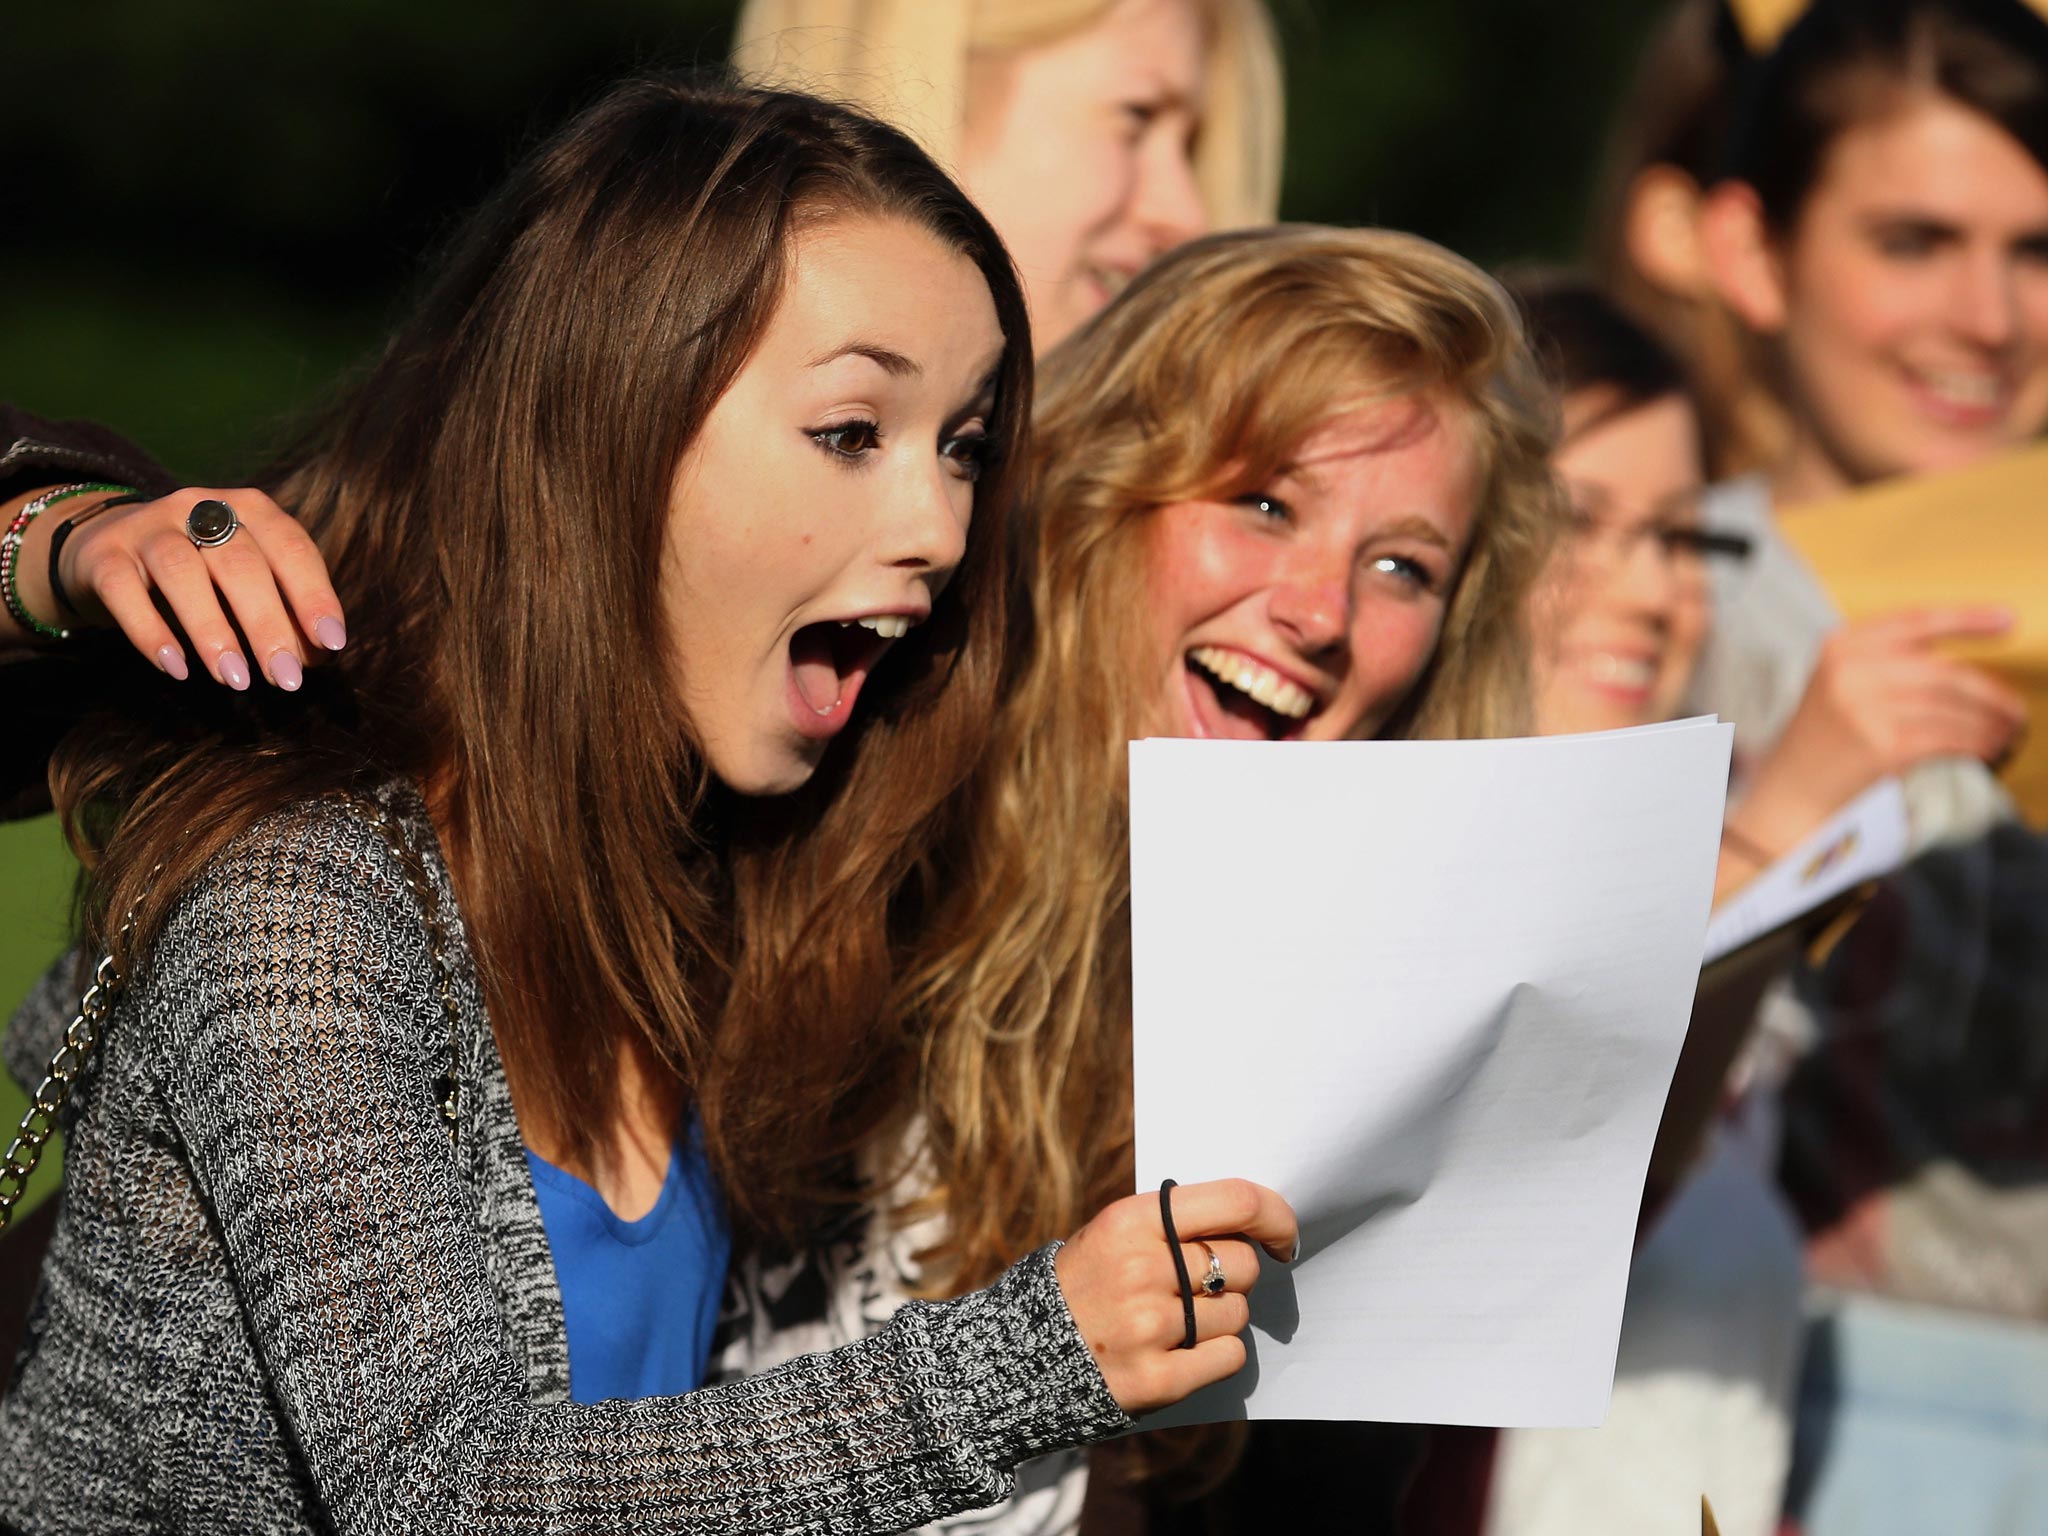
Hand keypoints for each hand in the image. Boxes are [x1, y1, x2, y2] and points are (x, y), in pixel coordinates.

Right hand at [56, 486, 345, 688]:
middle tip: (286, 678)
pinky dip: (151, 632)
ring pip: (182, 572)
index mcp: (249, 509)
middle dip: (268, 624)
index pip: (291, 547)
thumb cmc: (201, 576)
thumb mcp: (245, 586)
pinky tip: (177, 669)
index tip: (332, 643)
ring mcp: (147, 527)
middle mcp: (198, 507)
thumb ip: (284, 613)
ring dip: (213, 630)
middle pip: (240, 562)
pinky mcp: (103, 555)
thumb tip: (314, 658)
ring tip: (236, 680)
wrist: (106, 550)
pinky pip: (124, 591)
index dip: (315, 595)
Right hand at [1053, 1178, 1296, 1414]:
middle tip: (1200, 1287)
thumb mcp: (1114, 1234)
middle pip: (1242, 1262)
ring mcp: (1148, 1327)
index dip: (1276, 1217)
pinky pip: (1230, 1356)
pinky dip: (1216, 1355)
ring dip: (1221, 1318)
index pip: (1235, 1201)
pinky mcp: (1155, 1380)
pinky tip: (1180, 1352)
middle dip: (1234, 1274)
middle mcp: (1141, 1269)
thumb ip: (1176, 1224)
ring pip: (1238, 1313)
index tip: (1284, 1238)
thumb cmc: (1084, 1284)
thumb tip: (1258, 1225)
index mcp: (1131, 1221)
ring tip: (1177, 1322)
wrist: (1018, 1356)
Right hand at [1730, 607, 2024, 860]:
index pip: (1916, 621)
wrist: (1789, 795)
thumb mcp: (1843, 688)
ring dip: (1990, 723)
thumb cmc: (1824, 743)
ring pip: (1951, 707)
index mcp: (1840, 646)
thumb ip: (1891, 667)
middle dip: (1991, 693)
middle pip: (1944, 671)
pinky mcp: (1879, 745)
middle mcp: (1849, 671)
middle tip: (2017, 711)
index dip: (1968, 619)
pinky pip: (1948, 738)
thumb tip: (1972, 671)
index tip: (2009, 620)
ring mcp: (1862, 707)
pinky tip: (1988, 751)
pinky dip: (1976, 745)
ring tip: (2006, 733)